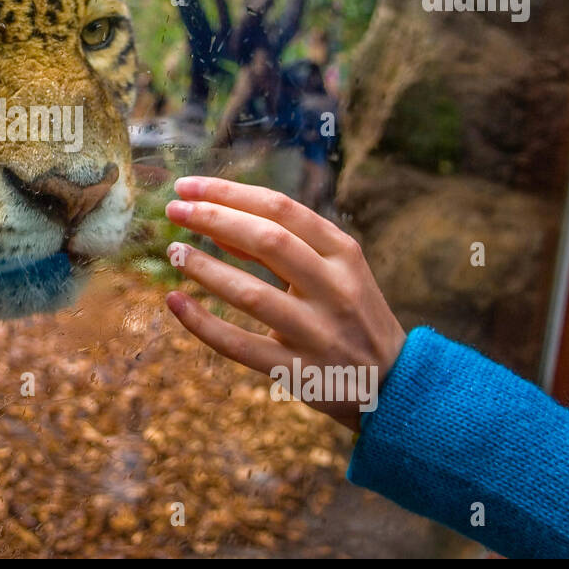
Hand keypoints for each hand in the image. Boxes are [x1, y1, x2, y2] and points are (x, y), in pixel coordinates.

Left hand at [164, 177, 404, 430]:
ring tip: (174, 252)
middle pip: (268, 241)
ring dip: (205, 269)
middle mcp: (334, 288)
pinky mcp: (299, 372)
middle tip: (173, 210)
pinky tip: (175, 303)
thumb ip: (282, 245)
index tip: (188, 186)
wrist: (394, 381)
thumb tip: (215, 222)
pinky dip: (203, 324)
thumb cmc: (350, 313)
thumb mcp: (333, 269)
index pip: (281, 208)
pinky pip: (241, 346)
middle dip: (213, 219)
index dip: (230, 193)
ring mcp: (318, 332)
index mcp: (344, 253)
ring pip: (251, 294)